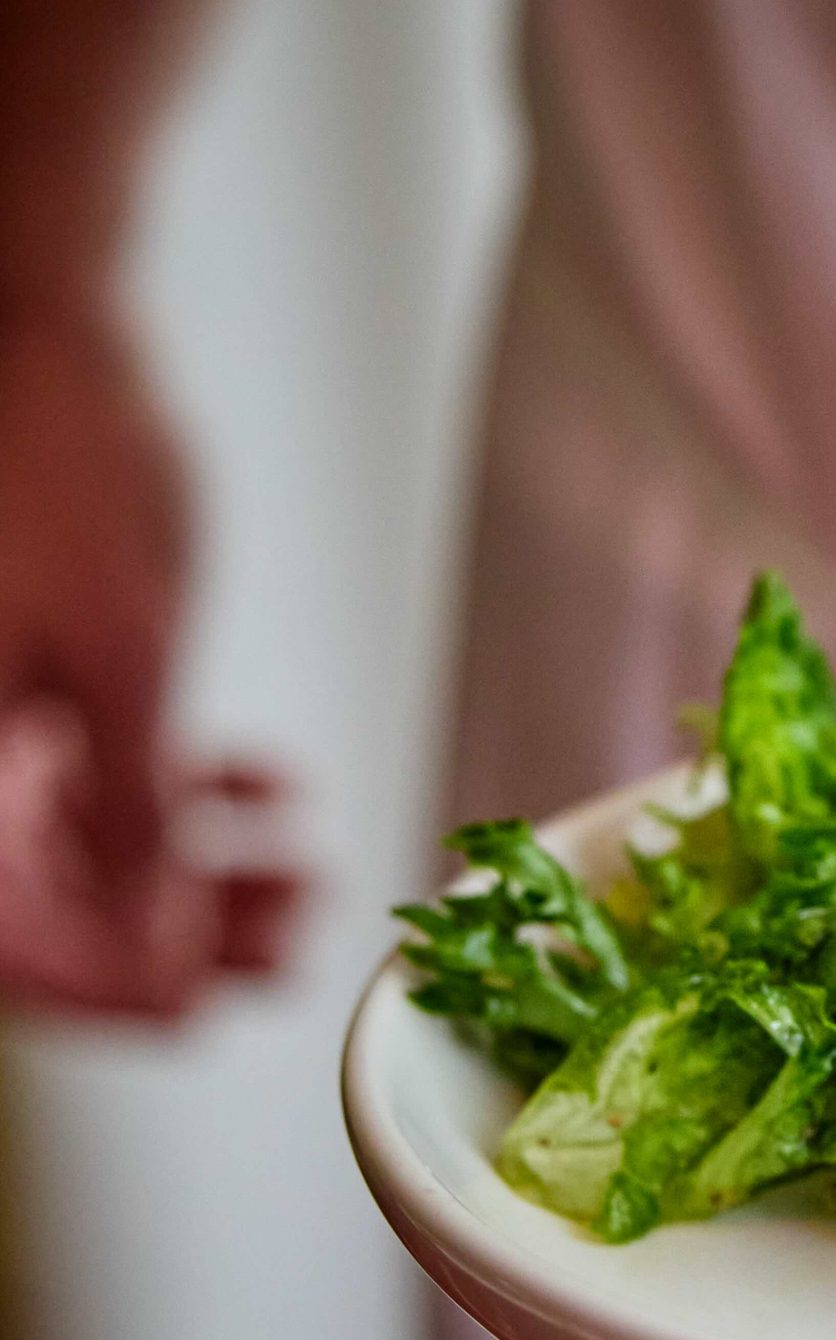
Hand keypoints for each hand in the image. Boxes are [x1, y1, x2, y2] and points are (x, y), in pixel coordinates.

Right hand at [0, 301, 297, 1012]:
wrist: (48, 330)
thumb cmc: (63, 467)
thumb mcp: (124, 654)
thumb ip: (130, 808)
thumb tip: (149, 940)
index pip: (3, 943)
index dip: (101, 991)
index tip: (198, 1008)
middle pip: (44, 911)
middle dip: (170, 941)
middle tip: (285, 947)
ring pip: (79, 856)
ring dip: (193, 879)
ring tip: (303, 878)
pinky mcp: (15, 690)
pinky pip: (88, 780)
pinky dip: (178, 798)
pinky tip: (270, 791)